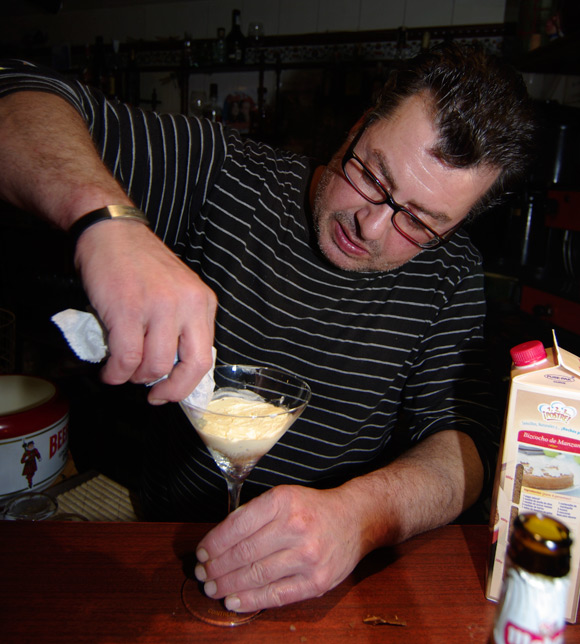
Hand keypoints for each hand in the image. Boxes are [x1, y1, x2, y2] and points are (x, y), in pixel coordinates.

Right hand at [75, 219, 217, 402]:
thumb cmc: (141, 263)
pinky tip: (109, 371)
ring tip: (123, 372)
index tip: (171, 392)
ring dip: (135, 378)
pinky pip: (126, 358)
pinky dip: (115, 373)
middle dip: (170, 390)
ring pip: (154, 366)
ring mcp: (158, 307)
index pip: (205, 357)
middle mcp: (186, 304)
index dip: (187, 384)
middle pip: (189, 367)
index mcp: (203, 302)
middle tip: (153, 394)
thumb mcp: (178, 290)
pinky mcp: (127, 310)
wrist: (111, 231)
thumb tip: (175, 369)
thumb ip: (182, 324)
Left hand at [193, 485, 365, 611]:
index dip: (213, 543)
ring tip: (213, 589)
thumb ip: (255, 514)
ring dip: (228, 585)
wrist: (355, 519)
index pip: (238, 526)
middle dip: (217, 567)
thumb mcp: (284, 497)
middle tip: (202, 574)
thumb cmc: (314, 509)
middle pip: (244, 553)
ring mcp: (308, 557)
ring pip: (256, 575)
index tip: (201, 552)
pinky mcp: (317, 582)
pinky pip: (276, 595)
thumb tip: (219, 540)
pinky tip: (234, 601)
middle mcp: (296, 527)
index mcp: (283, 501)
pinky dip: (251, 600)